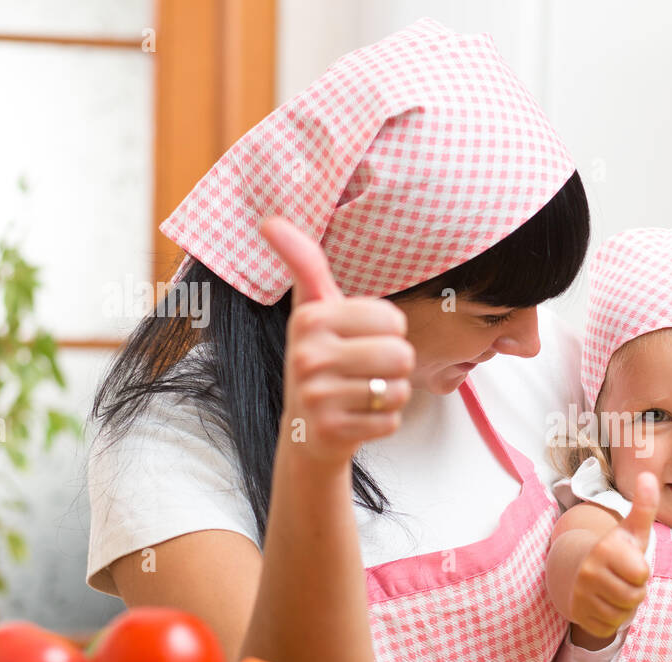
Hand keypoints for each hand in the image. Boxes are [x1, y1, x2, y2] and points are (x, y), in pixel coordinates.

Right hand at [260, 216, 414, 466]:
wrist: (305, 432)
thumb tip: (270, 220)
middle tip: (364, 372)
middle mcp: (307, 355)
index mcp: (309, 318)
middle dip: (394, 367)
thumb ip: (305, 265)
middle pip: (400, 355)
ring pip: (398, 389)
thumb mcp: (312, 311)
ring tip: (362, 394)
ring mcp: (317, 396)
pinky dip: (383, 421)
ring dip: (390, 394)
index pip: (393, 319)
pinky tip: (357, 418)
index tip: (360, 340)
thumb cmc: (321, 361)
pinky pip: (391, 421)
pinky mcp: (331, 431)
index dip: (389, 332)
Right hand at [567, 473, 658, 637]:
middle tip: (621, 578)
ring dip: (624, 606)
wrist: (573, 567)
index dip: (641, 571)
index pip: (642, 574)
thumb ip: (644, 506)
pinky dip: (610, 619)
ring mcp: (580, 596)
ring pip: (622, 615)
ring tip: (613, 590)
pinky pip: (608, 627)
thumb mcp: (630, 529)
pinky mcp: (577, 616)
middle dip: (635, 590)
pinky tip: (602, 604)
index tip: (628, 562)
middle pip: (635, 597)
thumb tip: (649, 475)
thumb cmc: (613, 549)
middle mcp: (588, 572)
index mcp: (604, 549)